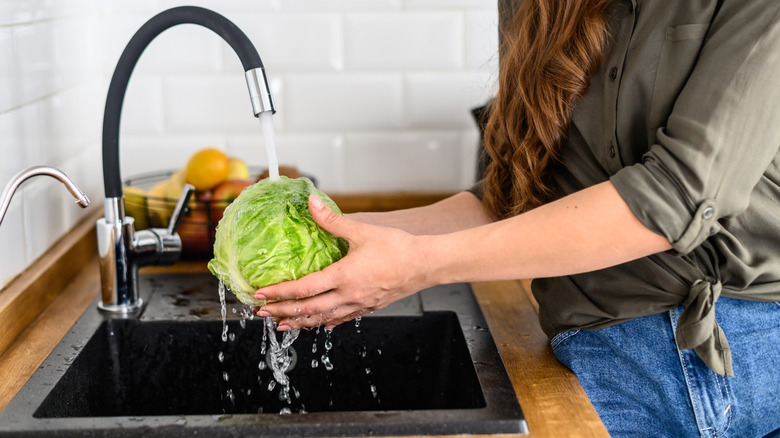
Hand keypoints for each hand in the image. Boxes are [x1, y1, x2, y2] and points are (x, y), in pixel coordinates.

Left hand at [254, 194, 432, 330]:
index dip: (279, 293)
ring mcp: (358, 304)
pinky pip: (341, 318)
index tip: (260, 294)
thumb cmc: (397, 247)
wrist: (426, 264)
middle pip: (308, 309)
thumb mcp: (362, 231)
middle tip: (261, 313)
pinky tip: (319, 323)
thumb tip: (311, 203)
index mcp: (343, 277)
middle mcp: (348, 295)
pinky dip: (325, 322)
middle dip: (282, 312)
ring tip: (282, 324)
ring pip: (323, 319)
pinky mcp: (369, 307)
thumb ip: (333, 220)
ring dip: (300, 322)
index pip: (303, 289)